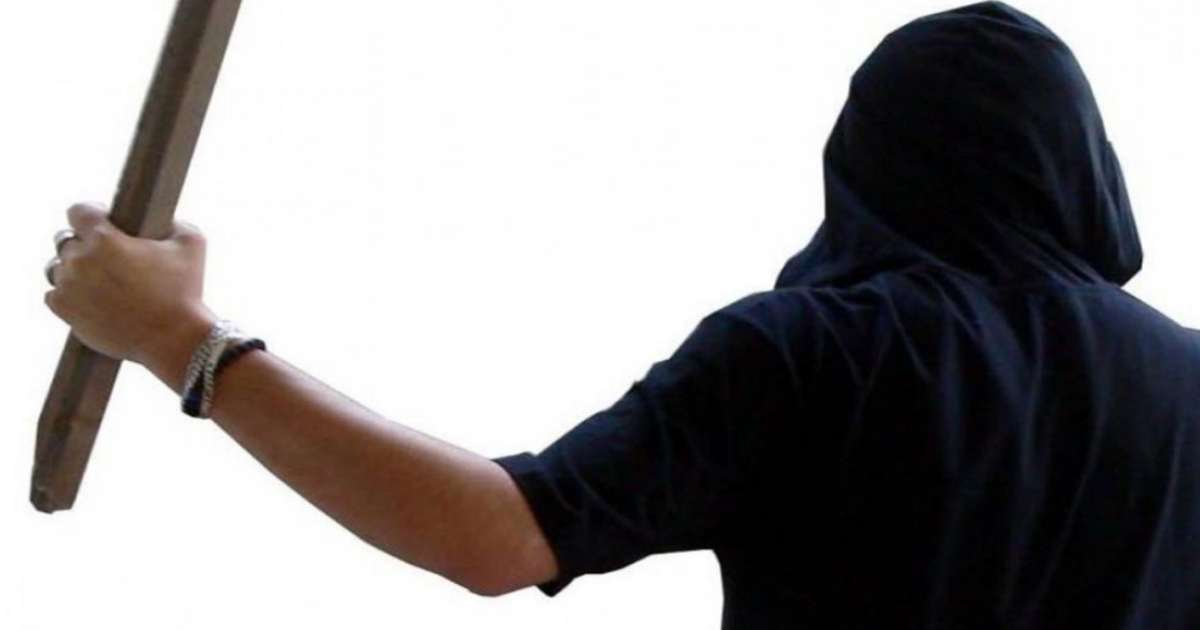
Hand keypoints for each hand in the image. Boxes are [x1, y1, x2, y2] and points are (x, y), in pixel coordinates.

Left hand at [43, 201, 215, 367]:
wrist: (173, 339)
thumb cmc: (185, 291)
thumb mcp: (193, 244)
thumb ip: (176, 222)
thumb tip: (167, 221)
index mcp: (105, 239)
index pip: (79, 211)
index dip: (92, 212)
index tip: (104, 220)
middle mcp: (80, 259)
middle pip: (67, 240)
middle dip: (86, 245)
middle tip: (109, 258)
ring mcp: (68, 286)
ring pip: (58, 267)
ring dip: (74, 270)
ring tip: (98, 280)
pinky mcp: (64, 311)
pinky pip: (54, 294)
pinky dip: (69, 295)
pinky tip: (90, 299)